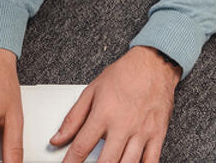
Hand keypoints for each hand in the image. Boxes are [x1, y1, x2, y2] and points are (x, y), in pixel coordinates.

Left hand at [52, 46, 180, 162]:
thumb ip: (73, 118)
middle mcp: (123, 125)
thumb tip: (57, 139)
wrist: (154, 63)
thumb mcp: (91, 91)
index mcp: (104, 113)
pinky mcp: (158, 134)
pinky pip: (152, 160)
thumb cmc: (123, 75)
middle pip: (106, 161)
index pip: (82, 146)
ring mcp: (142, 131)